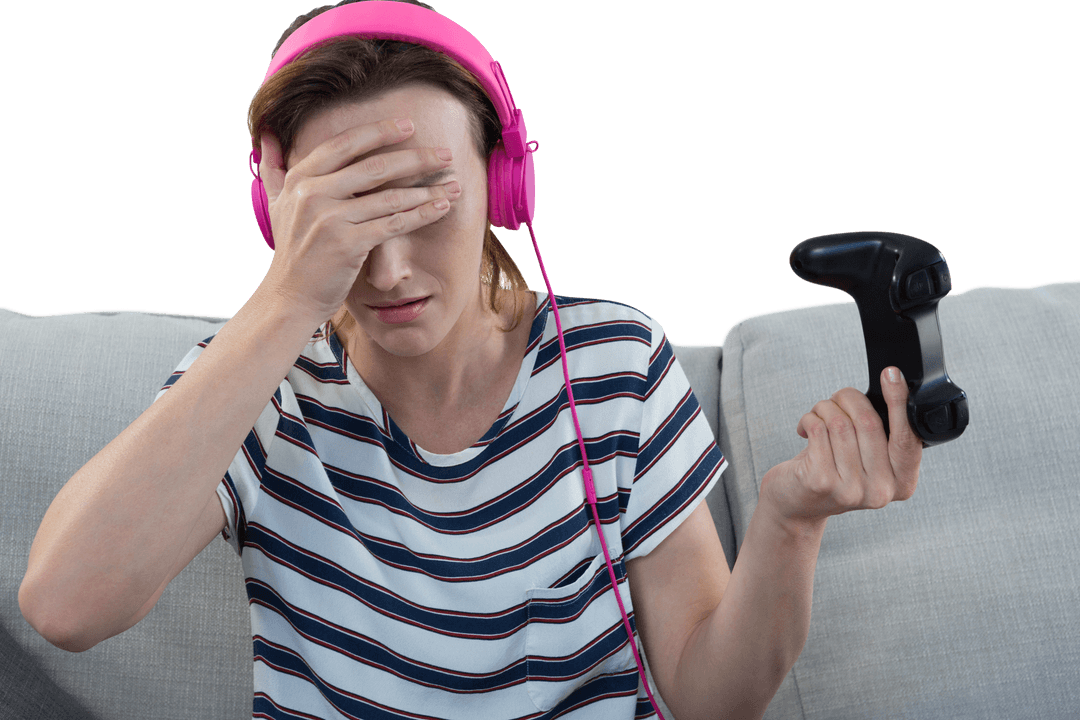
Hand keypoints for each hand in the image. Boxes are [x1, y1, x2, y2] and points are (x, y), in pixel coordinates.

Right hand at [255, 117, 461, 324]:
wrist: (289, 298)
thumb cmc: (291, 254)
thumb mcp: (276, 206)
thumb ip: (273, 170)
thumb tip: (265, 136)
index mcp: (299, 179)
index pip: (343, 144)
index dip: (378, 131)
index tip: (408, 125)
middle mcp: (312, 194)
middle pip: (373, 166)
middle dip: (414, 158)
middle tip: (444, 153)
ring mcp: (330, 219)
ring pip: (389, 196)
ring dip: (426, 188)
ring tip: (453, 183)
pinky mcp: (347, 244)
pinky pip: (393, 224)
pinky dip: (421, 214)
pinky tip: (441, 207)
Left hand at [760, 367, 922, 528]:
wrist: (797, 505)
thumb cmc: (834, 471)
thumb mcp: (868, 459)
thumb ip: (883, 435)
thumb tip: (888, 386)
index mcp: (902, 482)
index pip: (906, 436)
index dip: (899, 401)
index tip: (891, 373)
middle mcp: (880, 490)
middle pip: (869, 422)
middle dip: (848, 398)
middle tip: (837, 398)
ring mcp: (850, 489)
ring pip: (840, 423)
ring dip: (825, 408)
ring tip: (818, 415)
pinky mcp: (820, 481)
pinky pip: (818, 429)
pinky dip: (809, 419)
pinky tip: (805, 428)